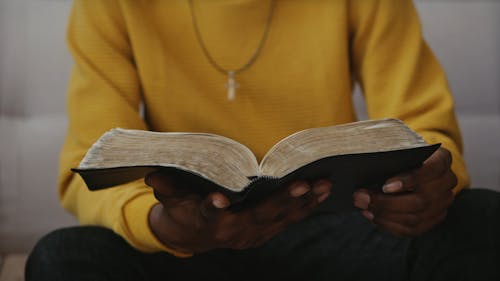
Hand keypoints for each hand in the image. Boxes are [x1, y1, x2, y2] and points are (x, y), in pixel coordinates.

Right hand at [146, 172, 331, 253]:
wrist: (193, 236)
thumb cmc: (183, 209)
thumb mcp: (171, 199)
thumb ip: (167, 186)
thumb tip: (152, 175)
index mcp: (207, 220)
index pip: (208, 213)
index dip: (212, 206)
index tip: (218, 200)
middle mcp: (233, 231)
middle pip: (259, 216)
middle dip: (282, 201)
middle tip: (303, 184)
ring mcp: (252, 234)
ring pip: (280, 219)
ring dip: (304, 203)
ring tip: (324, 185)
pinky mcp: (264, 233)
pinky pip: (288, 221)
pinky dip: (306, 207)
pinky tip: (323, 193)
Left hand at [352, 147, 456, 235]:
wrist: (414, 164)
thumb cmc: (401, 156)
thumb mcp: (397, 150)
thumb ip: (388, 158)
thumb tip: (364, 172)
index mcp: (442, 159)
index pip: (432, 169)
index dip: (410, 180)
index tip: (385, 186)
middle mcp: (448, 181)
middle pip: (421, 199)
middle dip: (387, 202)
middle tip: (362, 198)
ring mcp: (444, 202)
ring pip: (415, 217)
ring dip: (385, 215)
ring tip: (364, 208)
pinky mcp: (435, 218)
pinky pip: (413, 229)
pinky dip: (390, 225)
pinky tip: (374, 217)